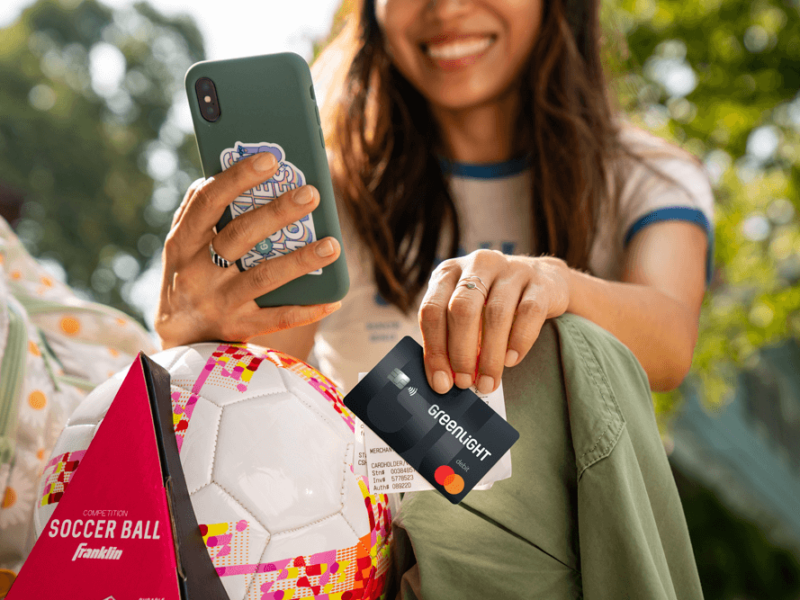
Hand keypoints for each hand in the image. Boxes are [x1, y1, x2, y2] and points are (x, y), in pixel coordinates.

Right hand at [155, 151, 341, 348]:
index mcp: (182, 242)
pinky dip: (307, 310)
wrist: (177, 336)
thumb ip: (200, 211)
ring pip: (263, 277)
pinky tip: (333, 299)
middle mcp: (198, 272)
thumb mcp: (182, 244)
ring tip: (333, 245)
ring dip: (300, 260)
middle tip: (311, 193)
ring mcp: (219, 301)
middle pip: (240, 236)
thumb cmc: (189, 275)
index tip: (270, 159)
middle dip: (277, 213)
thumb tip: (230, 169)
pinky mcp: (238, 327)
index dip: (238, 178)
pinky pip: (277, 319)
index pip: (208, 202)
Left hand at [418, 250, 569, 394]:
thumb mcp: (466, 311)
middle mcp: (477, 264)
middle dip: (461, 352)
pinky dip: (519, 341)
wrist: (544, 282)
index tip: (441, 381)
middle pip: (462, 310)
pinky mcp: (540, 282)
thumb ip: (450, 338)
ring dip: (490, 356)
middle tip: (465, 382)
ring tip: (488, 381)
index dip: (434, 349)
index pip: (432, 309)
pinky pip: (529, 313)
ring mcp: (511, 269)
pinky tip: (511, 361)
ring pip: (496, 314)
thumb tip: (441, 380)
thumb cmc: (493, 302)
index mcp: (449, 272)